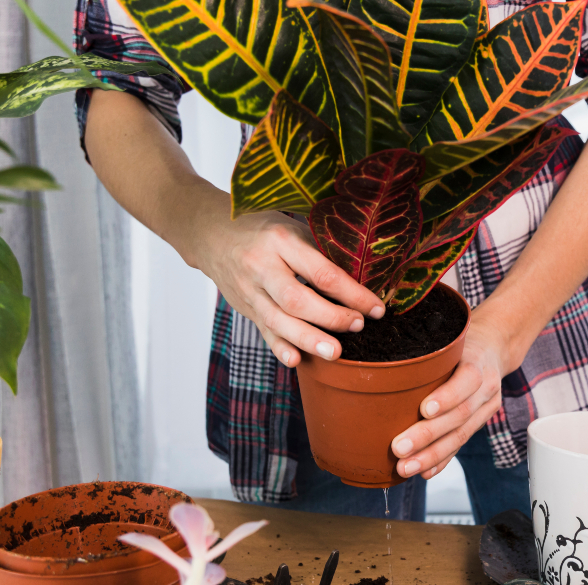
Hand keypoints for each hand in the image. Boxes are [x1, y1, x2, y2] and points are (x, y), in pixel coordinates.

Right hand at [196, 211, 384, 367]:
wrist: (212, 234)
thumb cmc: (262, 229)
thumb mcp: (292, 226)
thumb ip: (321, 248)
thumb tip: (366, 274)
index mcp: (281, 240)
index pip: (322, 272)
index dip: (353, 293)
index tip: (376, 307)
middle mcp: (262, 266)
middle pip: (297, 300)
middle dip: (331, 318)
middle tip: (358, 326)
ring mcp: (250, 290)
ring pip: (279, 321)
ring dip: (308, 340)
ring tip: (334, 352)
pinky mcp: (245, 308)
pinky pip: (263, 331)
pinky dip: (280, 348)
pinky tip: (296, 360)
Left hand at [389, 314, 513, 478]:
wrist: (494, 348)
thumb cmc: (462, 343)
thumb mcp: (450, 339)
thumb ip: (428, 354)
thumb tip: (383, 364)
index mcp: (478, 362)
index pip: (468, 380)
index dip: (447, 396)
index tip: (424, 409)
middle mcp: (486, 388)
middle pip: (460, 415)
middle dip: (428, 435)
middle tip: (398, 448)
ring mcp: (486, 408)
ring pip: (460, 436)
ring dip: (431, 455)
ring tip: (405, 467)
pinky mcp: (480, 423)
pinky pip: (461, 445)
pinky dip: (442, 461)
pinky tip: (425, 472)